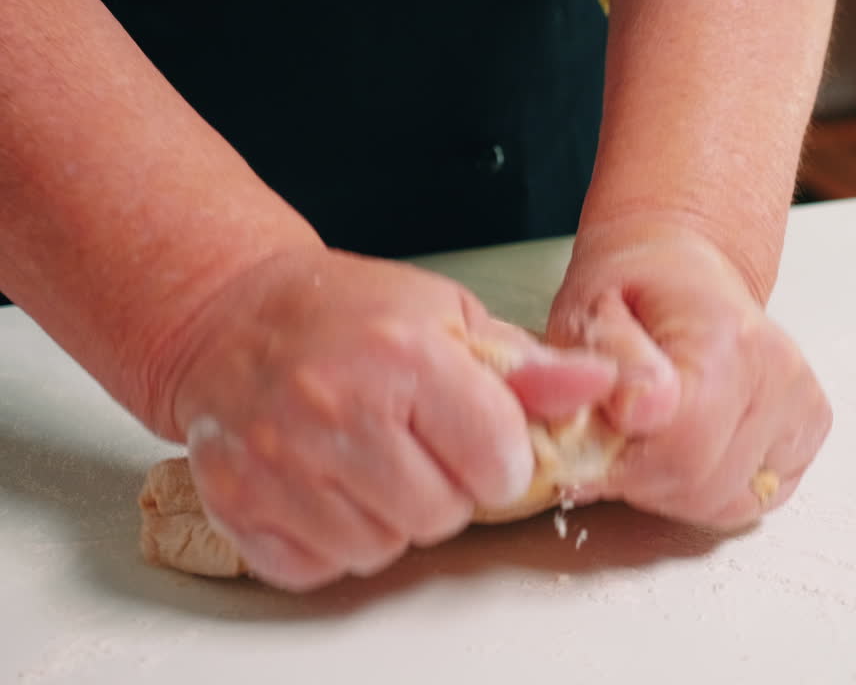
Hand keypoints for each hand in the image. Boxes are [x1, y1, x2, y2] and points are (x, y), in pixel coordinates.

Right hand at [153, 248, 615, 590]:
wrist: (229, 316)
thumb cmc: (346, 312)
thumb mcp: (448, 314)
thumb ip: (528, 365)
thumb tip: (603, 388)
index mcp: (405, 356)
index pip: (498, 462)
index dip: (500, 460)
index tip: (480, 441)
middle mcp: (338, 411)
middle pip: (441, 516)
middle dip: (444, 490)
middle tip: (415, 447)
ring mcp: (280, 462)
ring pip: (381, 549)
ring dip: (388, 519)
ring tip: (369, 463)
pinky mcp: (237, 502)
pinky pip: (317, 566)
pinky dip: (329, 541)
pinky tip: (325, 487)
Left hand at [546, 225, 831, 528]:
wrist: (681, 272)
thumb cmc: (629, 293)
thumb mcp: (587, 314)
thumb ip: (604, 367)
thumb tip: (637, 411)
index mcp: (723, 337)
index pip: (681, 446)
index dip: (621, 463)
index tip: (591, 445)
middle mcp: (777, 370)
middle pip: (702, 484)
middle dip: (642, 479)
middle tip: (616, 439)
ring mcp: (802, 401)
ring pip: (726, 502)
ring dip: (673, 488)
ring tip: (651, 439)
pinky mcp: (812, 427)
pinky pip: (753, 499)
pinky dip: (712, 489)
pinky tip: (691, 447)